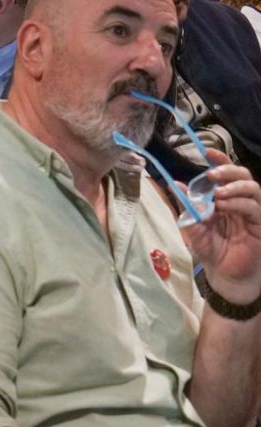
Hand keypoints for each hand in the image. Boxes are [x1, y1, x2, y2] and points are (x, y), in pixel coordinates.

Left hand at [188, 164, 260, 303]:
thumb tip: (174, 184)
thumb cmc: (211, 249)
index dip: (220, 160)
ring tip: (217, 193)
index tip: (208, 152)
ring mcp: (252, 213)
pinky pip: (253, 208)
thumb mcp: (193, 225)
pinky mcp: (259, 225)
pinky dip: (238, 203)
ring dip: (234, 186)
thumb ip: (187, 205)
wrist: (224, 275)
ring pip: (252, 188)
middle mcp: (240, 201)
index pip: (227, 174)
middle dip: (228, 170)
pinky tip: (224, 207)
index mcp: (225, 198)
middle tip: (212, 174)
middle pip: (243, 176)